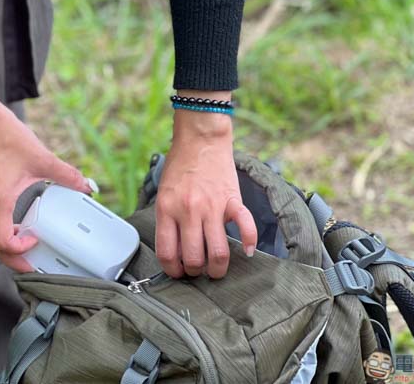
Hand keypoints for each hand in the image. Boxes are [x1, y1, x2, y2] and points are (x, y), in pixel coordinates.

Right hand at [0, 64, 90, 271]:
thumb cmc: (7, 137)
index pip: (2, 242)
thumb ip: (67, 174)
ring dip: (4, 246)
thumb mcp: (41, 157)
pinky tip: (14, 224)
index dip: (19, 251)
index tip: (36, 241)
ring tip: (25, 246)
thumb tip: (87, 186)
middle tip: (32, 264)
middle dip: (12, 260)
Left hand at [154, 95, 256, 279]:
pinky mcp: (232, 200)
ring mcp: (212, 206)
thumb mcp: (163, 193)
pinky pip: (246, 227)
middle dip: (197, 272)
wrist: (200, 139)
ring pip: (218, 252)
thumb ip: (167, 219)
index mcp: (167, 209)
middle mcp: (188, 211)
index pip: (168, 252)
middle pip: (194, 258)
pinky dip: (250, 243)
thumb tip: (174, 251)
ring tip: (217, 268)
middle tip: (199, 270)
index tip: (179, 273)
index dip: (173, 270)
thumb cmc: (180, 166)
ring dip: (218, 268)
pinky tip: (248, 251)